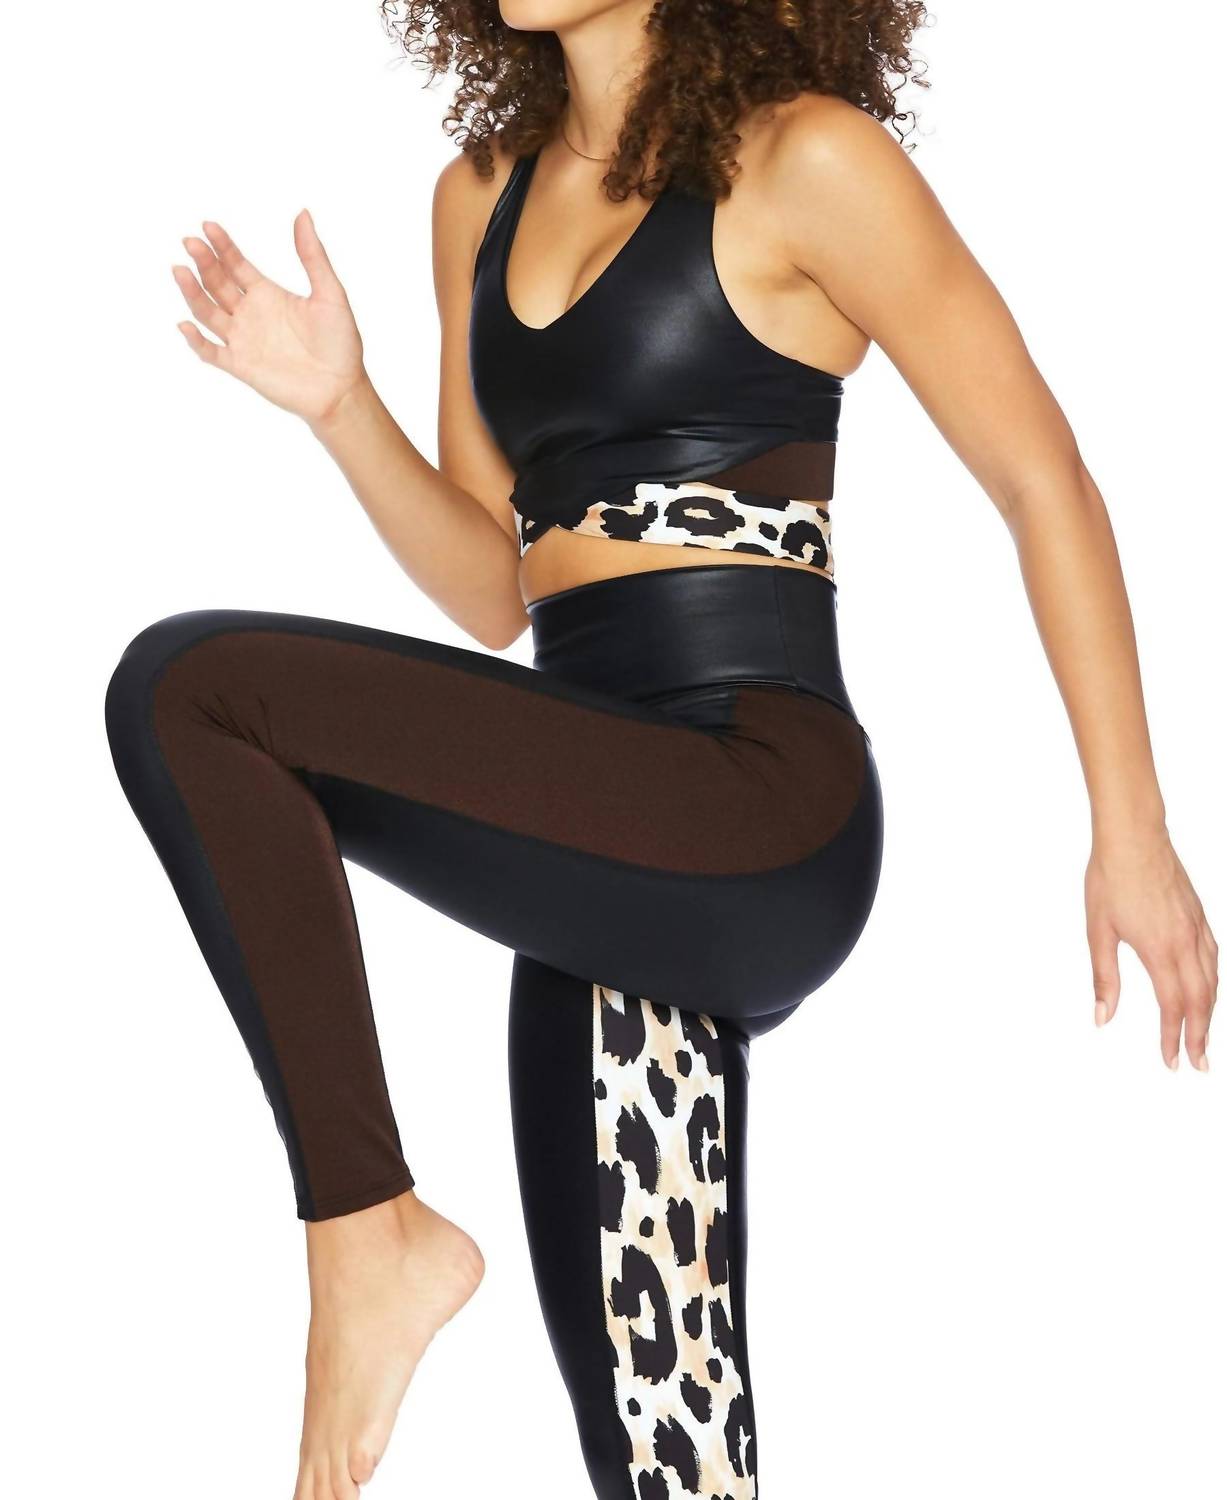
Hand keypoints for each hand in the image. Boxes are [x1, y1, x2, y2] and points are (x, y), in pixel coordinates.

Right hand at [172, 210, 364, 424]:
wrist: (342, 389)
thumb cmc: (341, 343)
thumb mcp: (330, 293)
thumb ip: (313, 256)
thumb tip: (303, 213)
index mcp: (267, 294)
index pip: (235, 265)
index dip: (221, 246)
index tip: (208, 226)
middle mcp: (250, 314)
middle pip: (217, 283)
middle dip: (203, 262)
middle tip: (191, 242)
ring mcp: (243, 340)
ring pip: (207, 312)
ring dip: (192, 292)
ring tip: (180, 270)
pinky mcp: (241, 366)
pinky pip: (210, 352)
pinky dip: (195, 340)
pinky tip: (185, 323)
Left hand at [1086, 830, 1217, 1068]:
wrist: (1133, 836)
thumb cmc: (1110, 878)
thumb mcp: (1098, 931)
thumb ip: (1104, 977)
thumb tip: (1103, 1017)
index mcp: (1160, 950)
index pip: (1174, 1007)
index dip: (1174, 1038)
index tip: (1172, 1062)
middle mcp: (1186, 942)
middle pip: (1201, 1000)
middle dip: (1200, 1035)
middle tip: (1198, 1064)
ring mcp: (1197, 928)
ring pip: (1213, 980)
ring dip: (1210, 1012)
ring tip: (1203, 1036)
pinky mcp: (1199, 915)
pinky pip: (1215, 958)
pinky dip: (1214, 982)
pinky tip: (1208, 989)